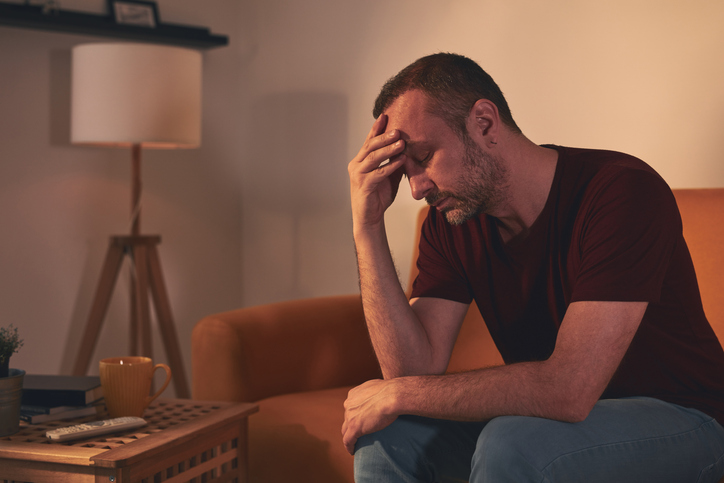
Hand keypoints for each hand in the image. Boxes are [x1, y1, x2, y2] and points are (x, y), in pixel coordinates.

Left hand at [341, 379, 399, 454]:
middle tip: (360, 431)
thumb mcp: (377, 386)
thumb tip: (380, 393)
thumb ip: (373, 391)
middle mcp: (349, 404)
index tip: (360, 419)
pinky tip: (352, 451)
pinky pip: (348, 440)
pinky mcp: (354, 428)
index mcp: (353, 394)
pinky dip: (349, 446)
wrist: (392, 396)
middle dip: (352, 424)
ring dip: (349, 436)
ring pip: (345, 430)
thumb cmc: (390, 390)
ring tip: (355, 442)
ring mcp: (350, 416)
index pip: (351, 407)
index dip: (355, 414)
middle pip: (347, 418)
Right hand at [348, 115, 405, 229]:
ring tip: (401, 143)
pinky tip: (401, 161)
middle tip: (397, 130)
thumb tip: (408, 149)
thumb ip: (394, 162)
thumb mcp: (389, 175)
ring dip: (388, 149)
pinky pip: (378, 173)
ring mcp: (358, 175)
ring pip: (373, 158)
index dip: (376, 128)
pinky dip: (390, 166)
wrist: (370, 217)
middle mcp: (356, 165)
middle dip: (384, 136)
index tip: (385, 115)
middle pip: (370, 146)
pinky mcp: (364, 186)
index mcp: (361, 160)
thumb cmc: (378, 195)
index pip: (369, 141)